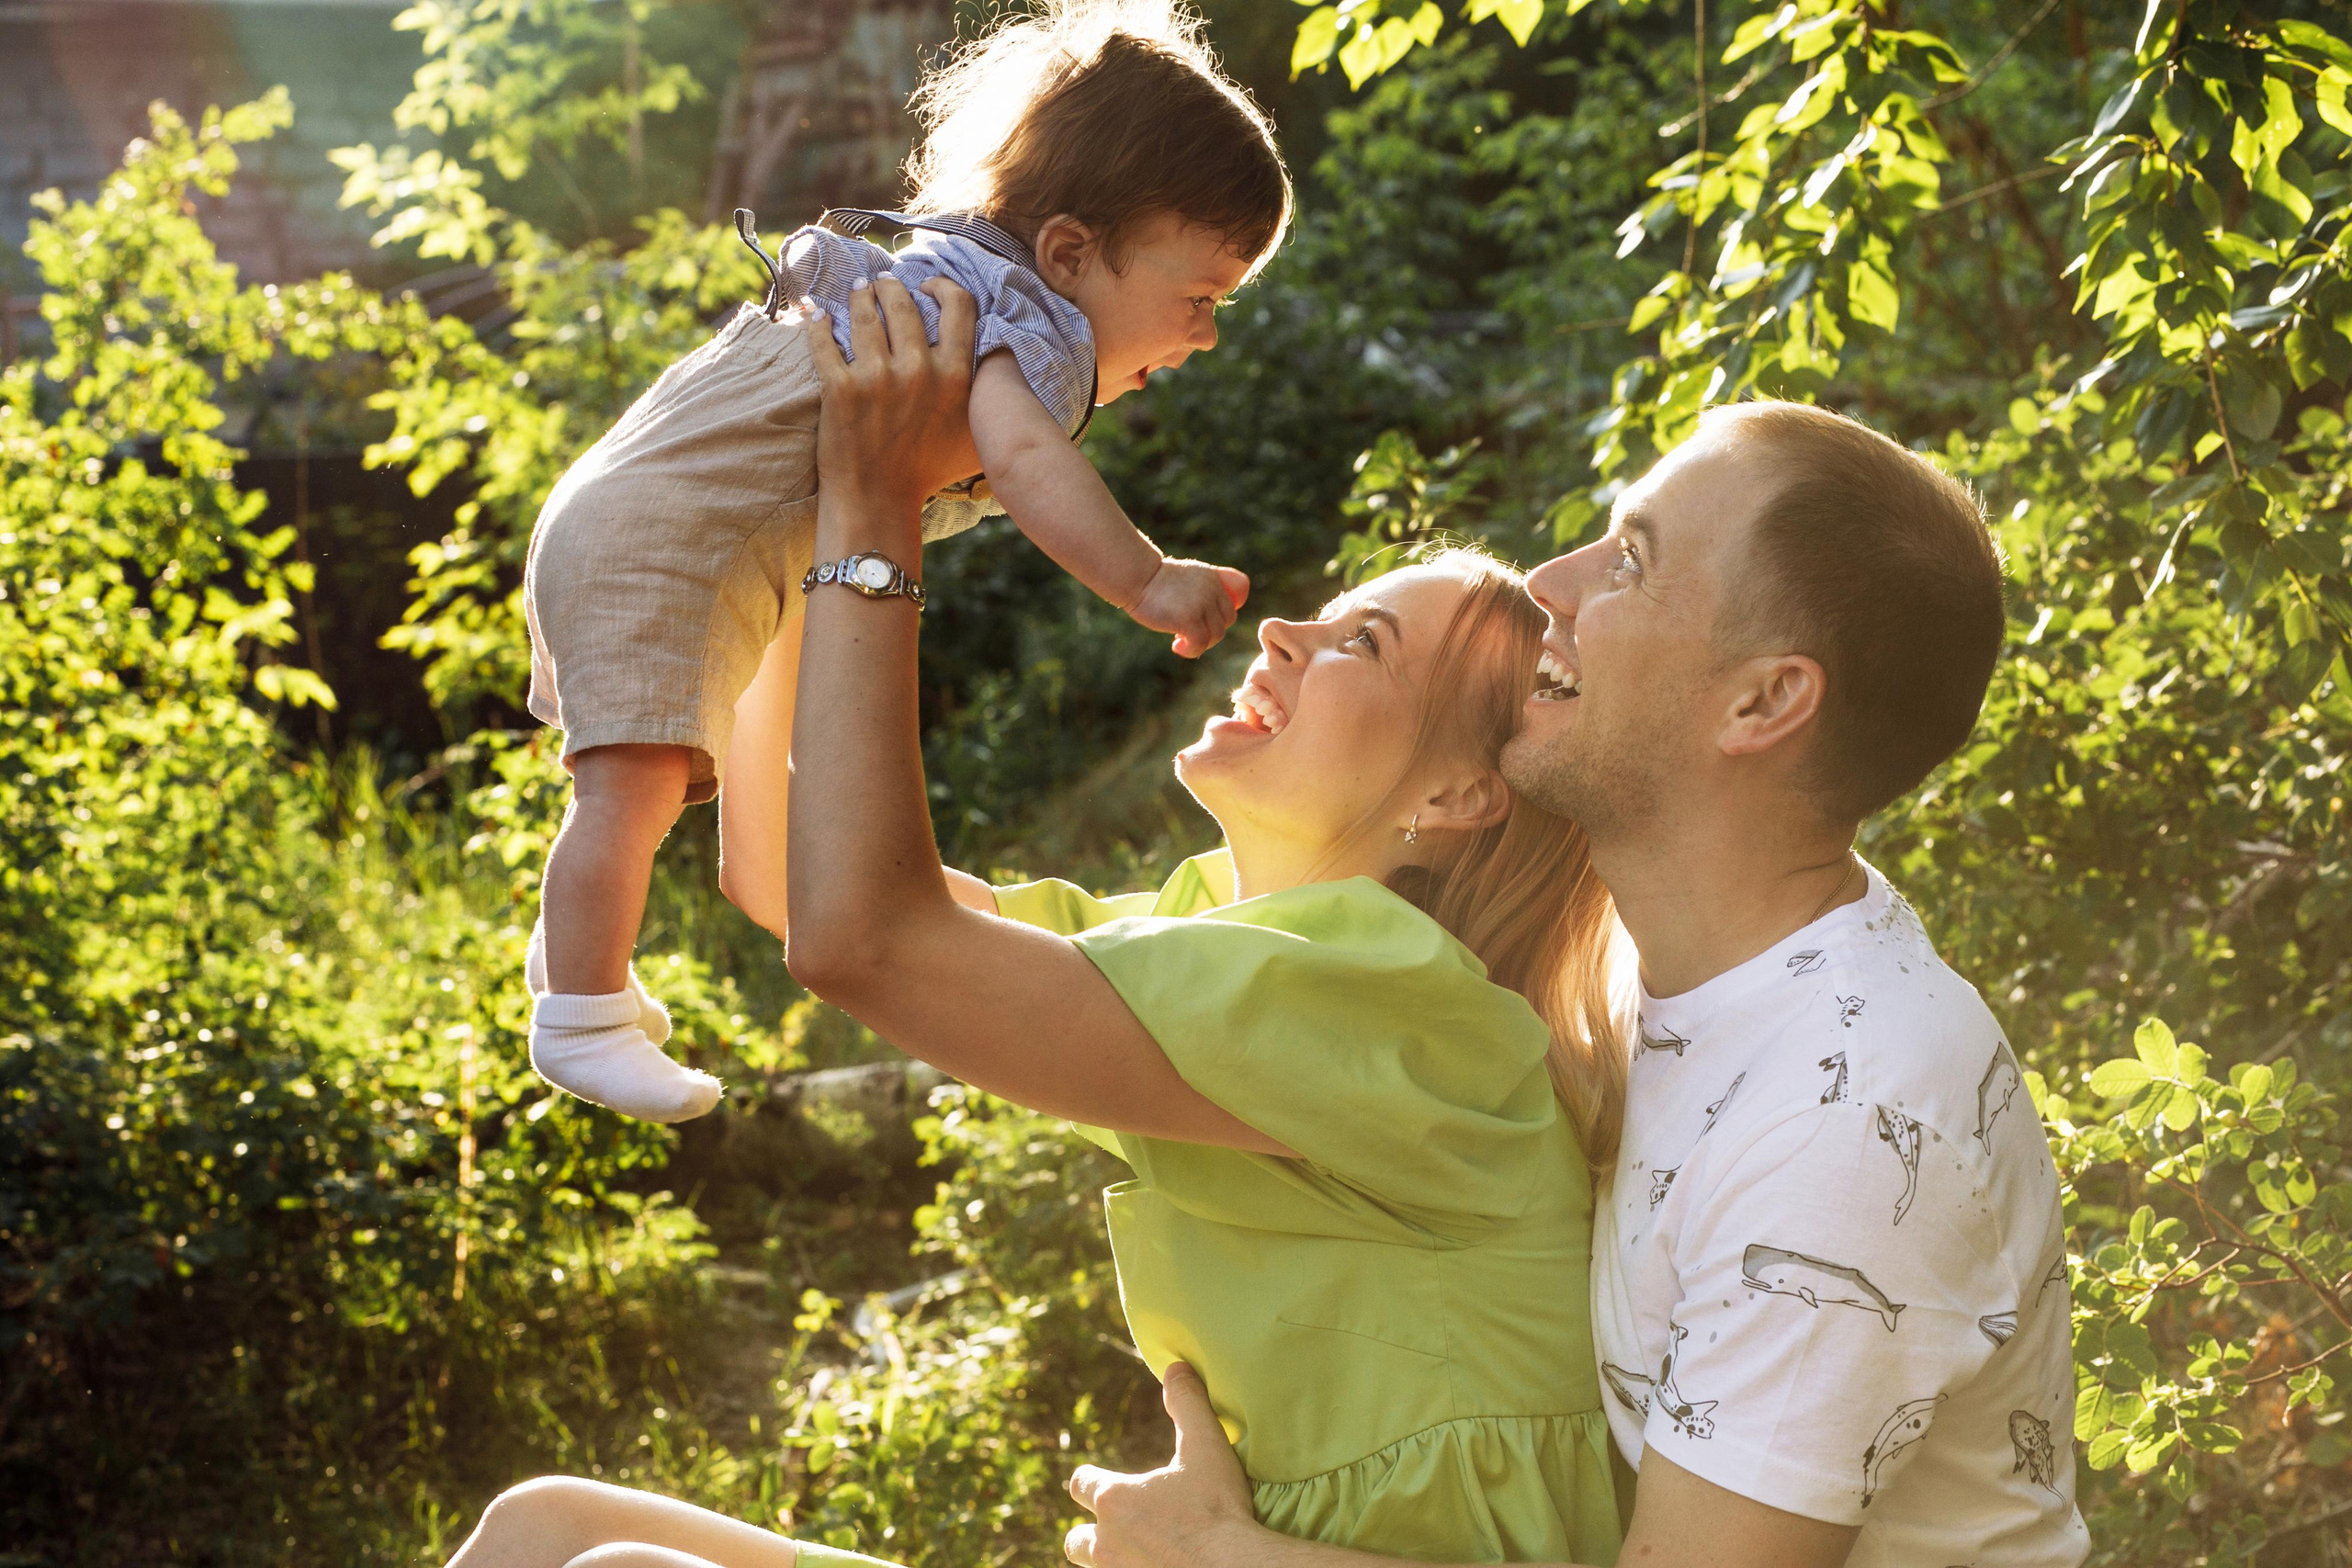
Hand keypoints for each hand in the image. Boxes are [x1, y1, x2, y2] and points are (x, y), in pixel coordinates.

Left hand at [802, 274, 983, 513]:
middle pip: (903, 303)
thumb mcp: (975, 437)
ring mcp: (877, 378)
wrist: (879, 502)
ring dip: (858, 296)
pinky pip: (823, 340)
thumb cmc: (928, 473)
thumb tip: (1003, 368)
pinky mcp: (839, 389)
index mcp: (956, 376)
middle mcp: (920, 370)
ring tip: (855, 292)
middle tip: (880, 284)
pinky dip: (818, 323)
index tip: (926, 287)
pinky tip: (818, 316)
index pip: (958, 306)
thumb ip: (990, 400)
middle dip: (889, 286)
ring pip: (863, 314)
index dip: (941, 286)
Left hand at [1066, 1363, 1264, 1567]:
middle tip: (1118, 1528)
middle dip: (1089, 1533)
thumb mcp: (1207, 1446)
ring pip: (1093, 1567)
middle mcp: (1107, 1542)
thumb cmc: (1218, 1509)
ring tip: (1134, 1553)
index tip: (1104, 1482)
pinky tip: (1155, 1566)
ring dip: (1107, 1559)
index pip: (1081, 1485)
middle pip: (1075, 1540)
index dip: (1092, 1481)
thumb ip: (1188, 1404)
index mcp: (1116, 1500)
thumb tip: (1177, 1368)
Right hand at [1128, 559, 1250, 657]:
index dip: (1226, 610)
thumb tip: (1213, 613)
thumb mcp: (1188, 575)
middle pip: (1228, 619)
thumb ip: (1205, 587)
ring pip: (1217, 635)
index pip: (1239, 593)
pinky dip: (1191, 650)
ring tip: (1180, 639)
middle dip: (1211, 630)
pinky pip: (1201, 643)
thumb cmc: (1156, 581)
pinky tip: (1176, 645)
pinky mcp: (1189, 619)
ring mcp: (1202, 604)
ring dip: (1200, 642)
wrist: (1137, 577)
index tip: (1208, 616)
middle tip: (1190, 631)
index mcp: (1213, 578)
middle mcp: (1212, 589)